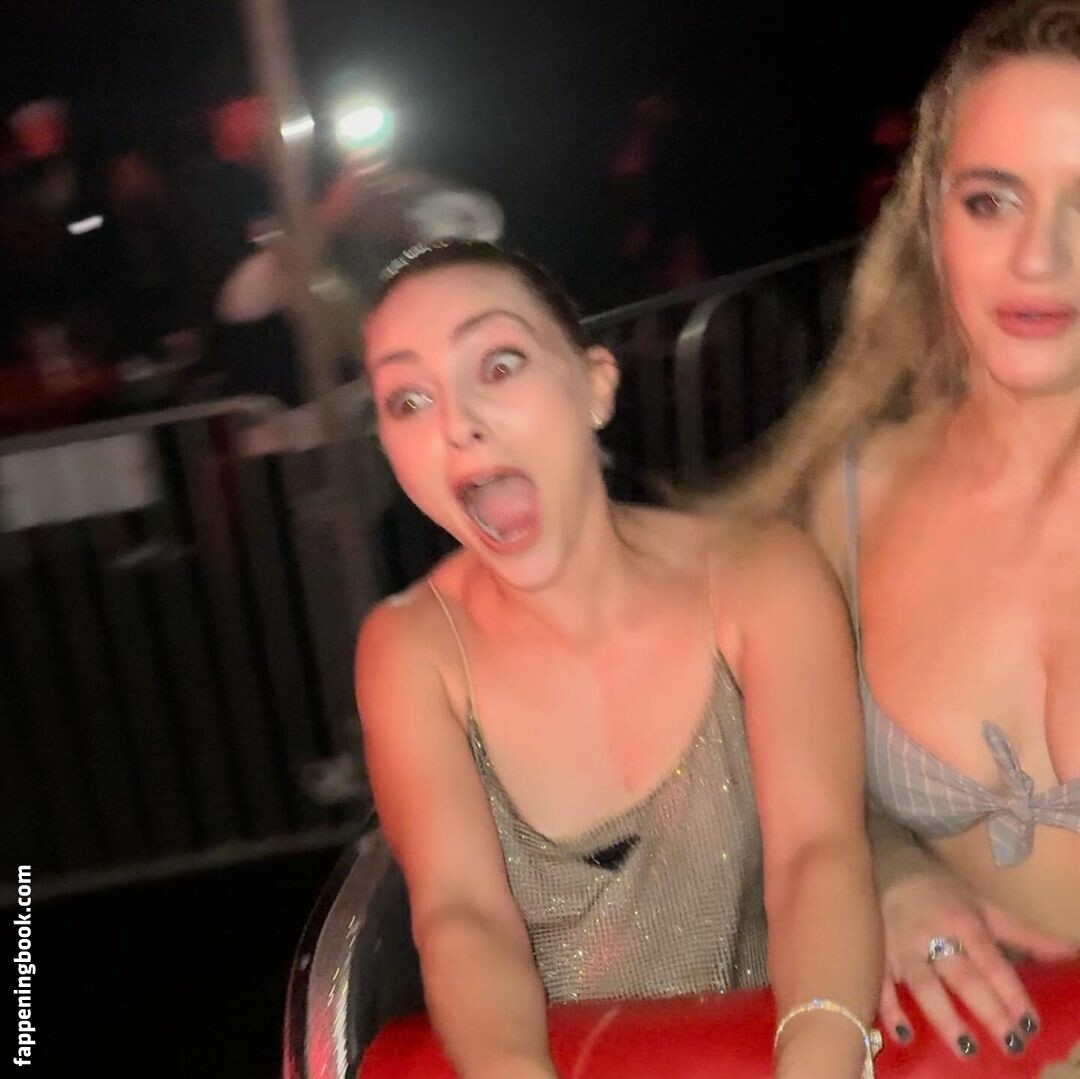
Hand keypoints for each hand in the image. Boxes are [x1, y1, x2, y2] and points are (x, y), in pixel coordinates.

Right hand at [878, 869, 1077, 1059]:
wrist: (886, 865)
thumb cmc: (942, 892)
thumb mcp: (984, 907)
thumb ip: (1024, 934)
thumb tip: (1072, 951)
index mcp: (963, 923)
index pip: (992, 962)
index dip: (1011, 993)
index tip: (1031, 1024)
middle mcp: (934, 936)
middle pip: (963, 976)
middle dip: (988, 1009)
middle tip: (1011, 1043)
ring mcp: (902, 947)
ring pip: (924, 984)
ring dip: (944, 1015)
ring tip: (966, 1047)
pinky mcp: (877, 955)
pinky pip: (881, 984)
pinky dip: (890, 1009)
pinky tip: (904, 1035)